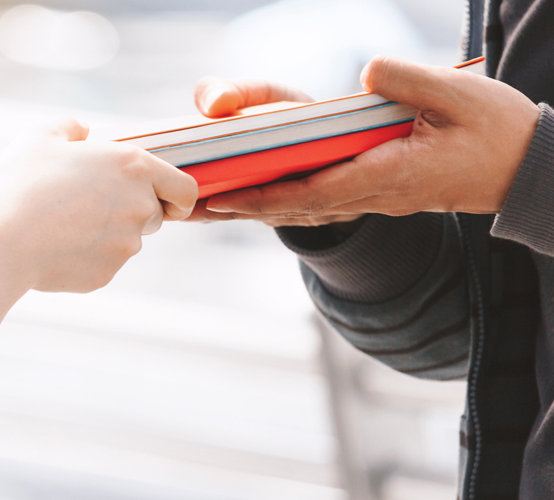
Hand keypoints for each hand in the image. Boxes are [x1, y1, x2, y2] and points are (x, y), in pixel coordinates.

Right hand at [0, 118, 197, 293]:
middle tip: (88, 204)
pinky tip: (54, 246)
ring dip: (106, 233)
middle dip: (130, 210)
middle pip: (154, 214)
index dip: (178, 196)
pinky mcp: (107, 274)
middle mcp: (139, 207)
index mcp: (133, 167)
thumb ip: (69, 128)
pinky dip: (86, 256)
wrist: (1, 243)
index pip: (186, 188)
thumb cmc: (20, 184)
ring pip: (127, 241)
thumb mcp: (39, 138)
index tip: (165, 200)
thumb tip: (82, 131)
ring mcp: (126, 245)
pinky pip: (103, 264)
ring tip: (62, 224)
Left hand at [198, 56, 540, 221]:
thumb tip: (365, 72)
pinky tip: (258, 198)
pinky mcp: (378, 192)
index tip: (226, 197)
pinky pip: (319, 202)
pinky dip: (282, 202)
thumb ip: (409, 82)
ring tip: (211, 208)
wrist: (525, 169)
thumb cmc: (495, 131)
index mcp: (388, 174)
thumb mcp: (459, 95)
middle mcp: (374, 193)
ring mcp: (375, 198)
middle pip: (297, 206)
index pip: (314, 190)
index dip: (266, 194)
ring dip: (257, 209)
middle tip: (194, 209)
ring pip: (305, 209)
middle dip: (245, 208)